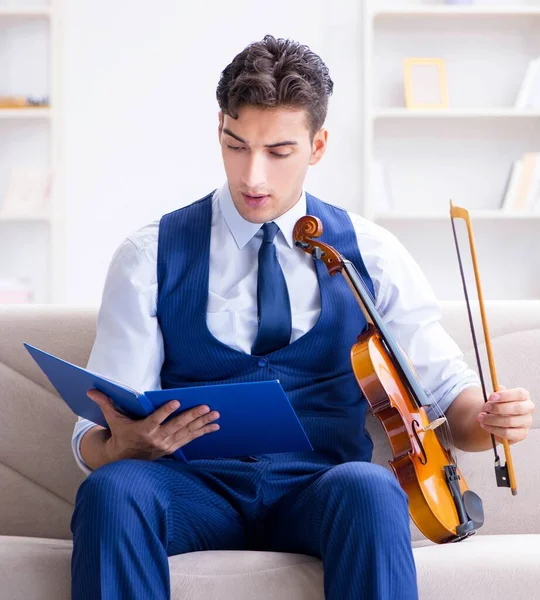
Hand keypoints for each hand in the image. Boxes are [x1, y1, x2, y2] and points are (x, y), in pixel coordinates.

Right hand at [87, 389, 219, 461]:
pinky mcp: (173, 448)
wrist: (124, 459)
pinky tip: (215, 426)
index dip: (166, 411)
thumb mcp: (112, 420)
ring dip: (203, 423)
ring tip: (216, 415)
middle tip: (206, 407)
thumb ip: (105, 403)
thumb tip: (91, 390)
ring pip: (187, 432)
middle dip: (193, 416)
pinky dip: (203, 432)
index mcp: (143, 430)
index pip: (156, 419)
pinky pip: (191, 439)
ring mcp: (167, 444)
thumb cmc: (120, 434)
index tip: (175, 401)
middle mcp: (157, 439)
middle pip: (177, 425)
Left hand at [477, 385, 534, 444]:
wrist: (495, 419)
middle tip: (484, 408)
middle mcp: (528, 409)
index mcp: (523, 396)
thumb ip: (495, 396)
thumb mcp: (495, 398)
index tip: (491, 397)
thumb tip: (494, 394)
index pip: (520, 393)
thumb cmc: (496, 405)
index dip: (505, 395)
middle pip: (517, 408)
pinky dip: (493, 429)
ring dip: (492, 419)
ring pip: (510, 421)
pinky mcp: (522, 434)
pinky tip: (485, 425)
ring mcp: (527, 422)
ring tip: (481, 417)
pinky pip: (507, 433)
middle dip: (498, 408)